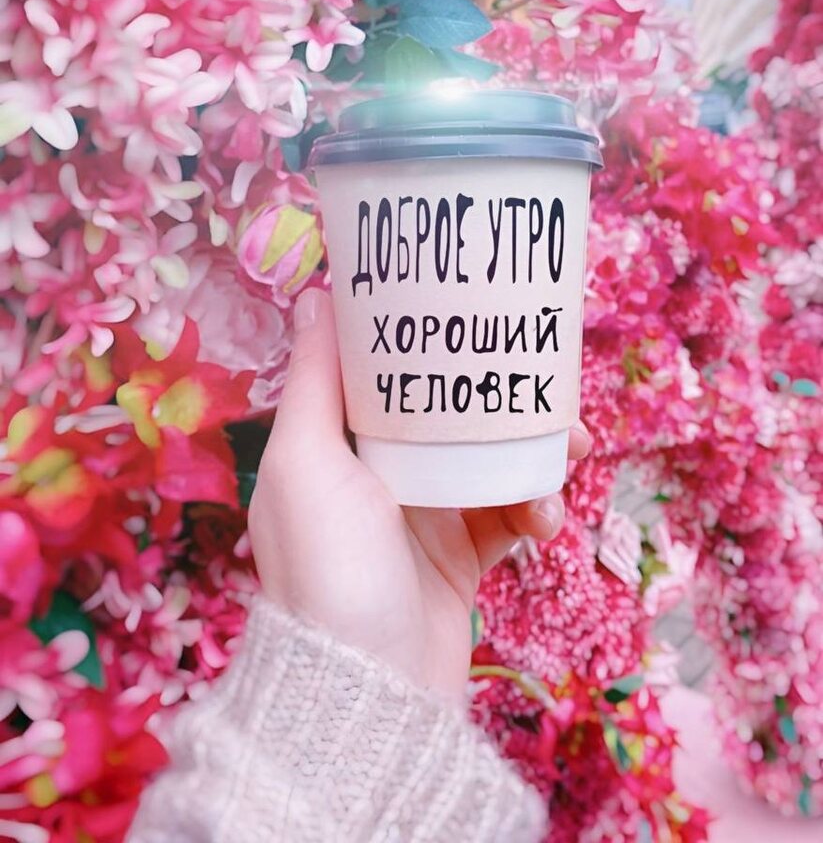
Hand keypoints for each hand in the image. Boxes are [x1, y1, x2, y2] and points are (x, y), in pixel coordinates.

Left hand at [248, 288, 590, 700]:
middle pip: (446, 411)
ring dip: (533, 454)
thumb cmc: (330, 568)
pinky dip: (533, 509)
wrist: (371, 694)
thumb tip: (315, 295)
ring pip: (487, 459)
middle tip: (550, 388)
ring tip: (572, 456)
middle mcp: (374, 473)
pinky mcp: (461, 556)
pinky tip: (546, 521)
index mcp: (333, 444)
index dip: (422, 337)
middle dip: (500, 395)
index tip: (469, 306)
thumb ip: (314, 381)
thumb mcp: (307, 463)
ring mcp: (421, 516)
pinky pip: (507, 514)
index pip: (381, 371)